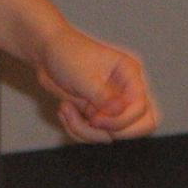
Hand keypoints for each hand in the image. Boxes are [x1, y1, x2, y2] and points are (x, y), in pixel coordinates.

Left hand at [36, 28, 158, 143]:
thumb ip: (103, 96)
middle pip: (141, 125)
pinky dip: (77, 129)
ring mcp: (112, 105)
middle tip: (91, 122)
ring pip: (114, 135)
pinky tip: (64, 109)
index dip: (121, 120)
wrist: (45, 52)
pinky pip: (96, 135)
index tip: (95, 118)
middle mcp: (126, 91)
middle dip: (114, 131)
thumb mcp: (83, 75)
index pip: (141, 108)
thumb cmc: (66, 54)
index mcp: (130, 74)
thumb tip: (119, 112)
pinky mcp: (97, 114)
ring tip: (65, 109)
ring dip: (86, 131)